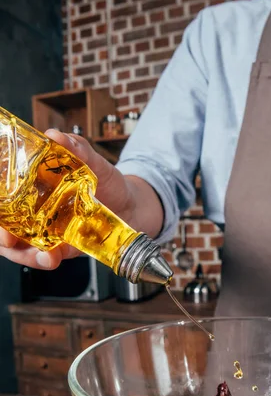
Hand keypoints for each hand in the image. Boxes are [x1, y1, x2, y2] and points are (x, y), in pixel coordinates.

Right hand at [0, 129, 135, 269]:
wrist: (133, 205)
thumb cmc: (107, 181)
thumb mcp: (93, 161)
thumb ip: (77, 148)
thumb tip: (56, 136)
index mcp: (31, 185)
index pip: (3, 194)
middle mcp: (32, 209)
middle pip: (4, 224)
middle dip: (1, 234)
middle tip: (8, 239)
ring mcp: (44, 230)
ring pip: (19, 247)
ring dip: (23, 253)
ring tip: (40, 255)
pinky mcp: (60, 247)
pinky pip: (45, 257)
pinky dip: (45, 259)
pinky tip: (51, 258)